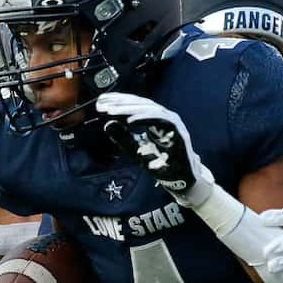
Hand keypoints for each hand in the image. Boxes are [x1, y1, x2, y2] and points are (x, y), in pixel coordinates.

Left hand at [96, 92, 213, 206]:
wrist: (182, 181)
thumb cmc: (161, 166)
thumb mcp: (136, 152)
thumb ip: (123, 138)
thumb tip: (107, 124)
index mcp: (154, 121)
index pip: (135, 106)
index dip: (118, 102)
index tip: (100, 102)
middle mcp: (163, 118)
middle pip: (141, 103)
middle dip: (120, 102)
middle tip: (101, 104)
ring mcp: (172, 123)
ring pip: (149, 108)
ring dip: (129, 108)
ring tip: (111, 111)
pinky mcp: (178, 131)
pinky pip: (161, 119)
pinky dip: (145, 118)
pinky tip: (129, 121)